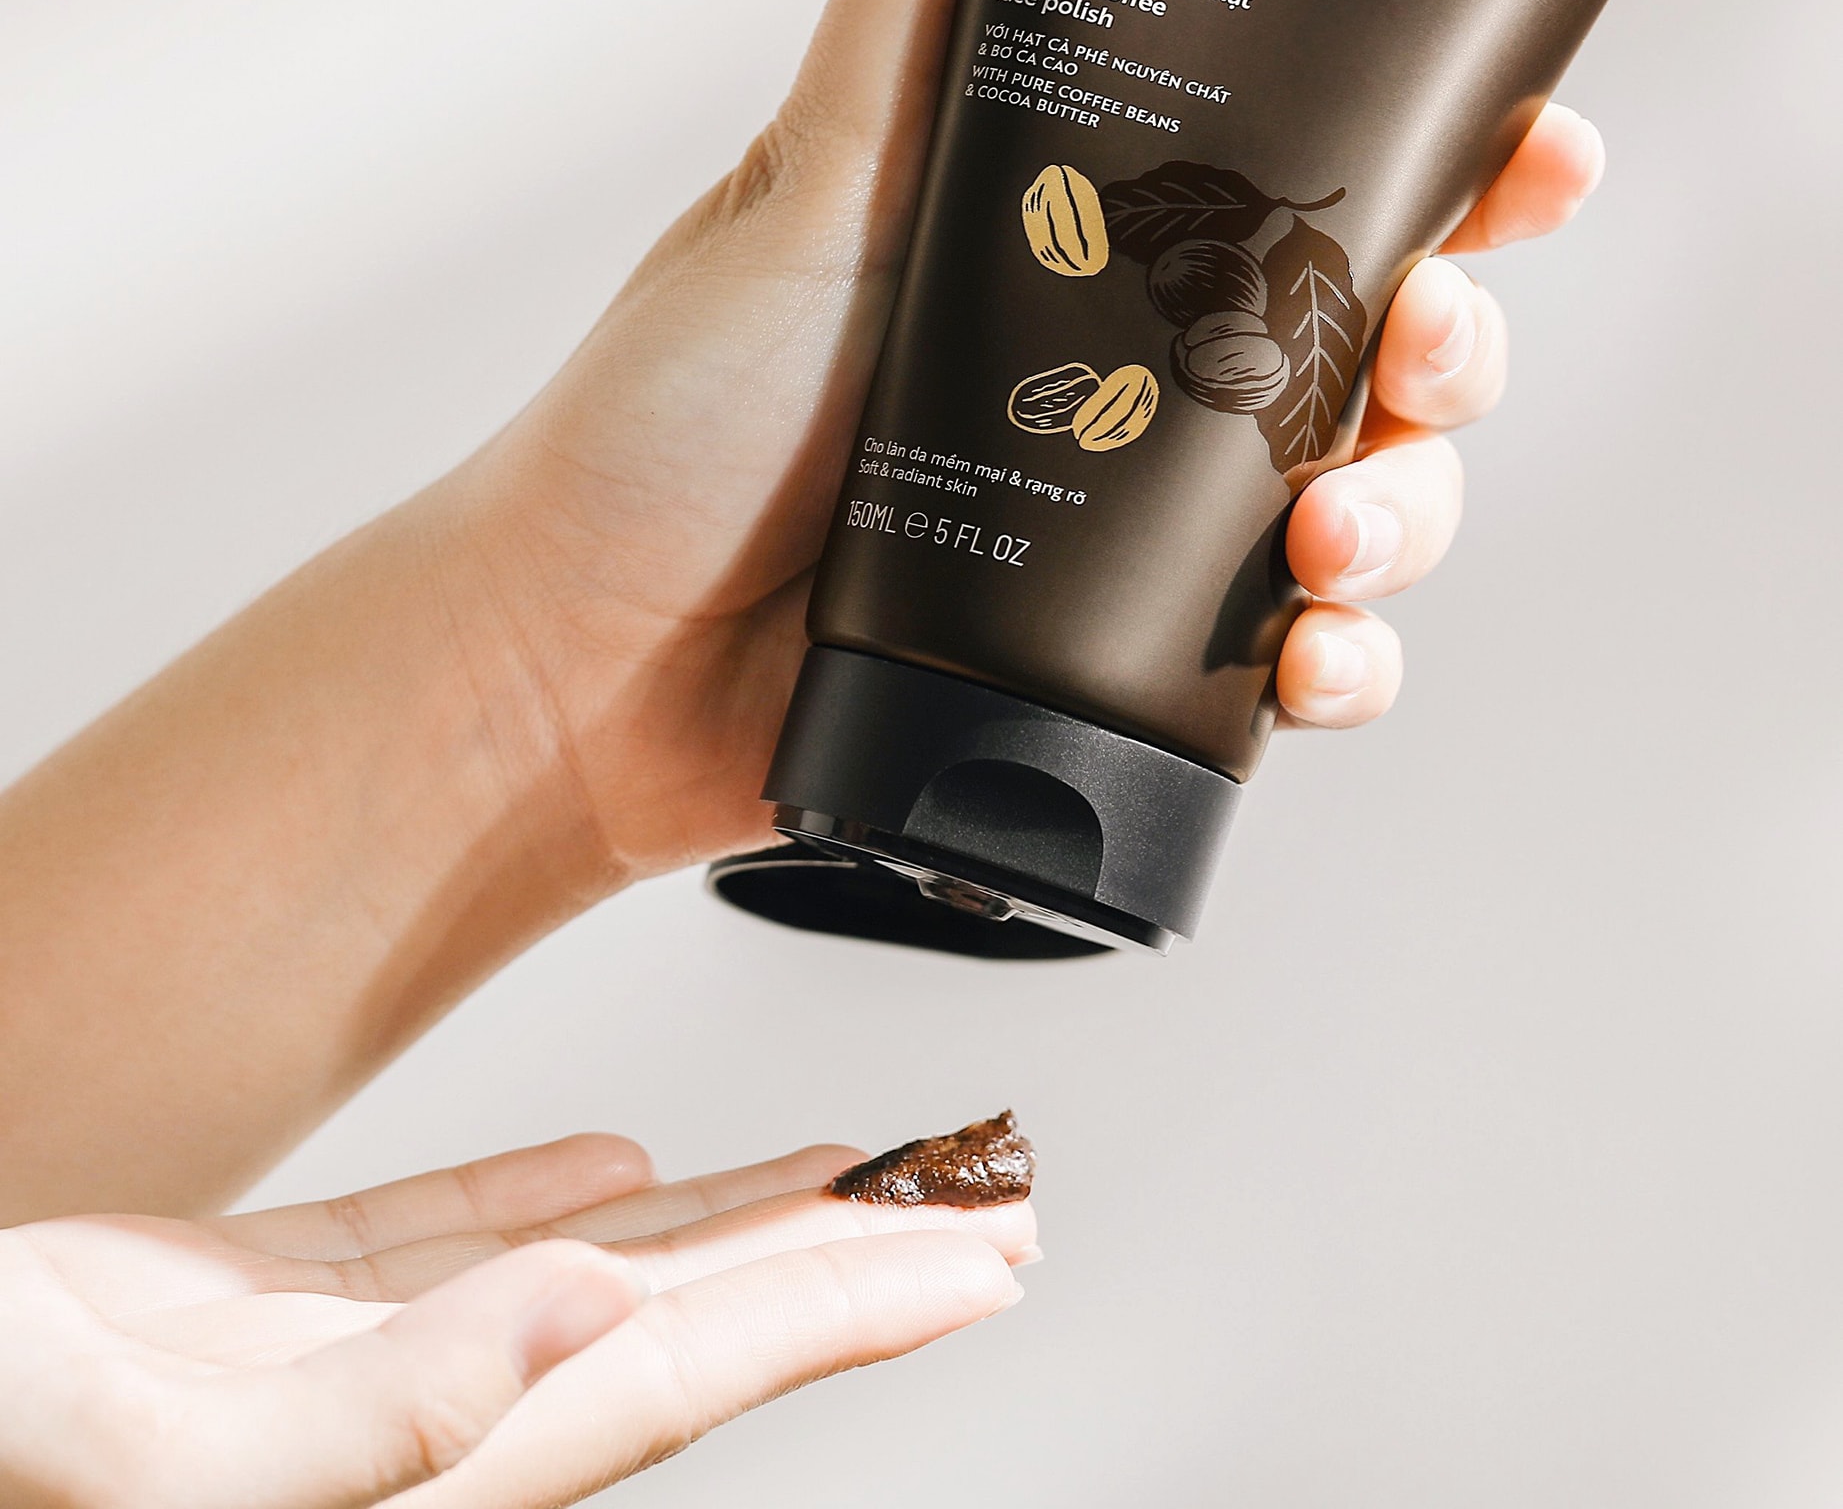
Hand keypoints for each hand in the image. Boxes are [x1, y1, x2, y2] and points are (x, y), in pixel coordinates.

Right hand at [0, 1131, 1031, 1507]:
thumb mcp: (159, 1451)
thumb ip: (391, 1408)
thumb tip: (594, 1307)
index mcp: (425, 1463)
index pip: (696, 1368)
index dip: (849, 1303)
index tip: (977, 1254)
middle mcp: (408, 1415)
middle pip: (679, 1323)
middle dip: (839, 1259)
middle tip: (974, 1206)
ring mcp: (333, 1360)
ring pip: (580, 1277)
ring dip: (723, 1217)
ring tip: (846, 1174)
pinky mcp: (250, 1310)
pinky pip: (443, 1247)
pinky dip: (540, 1197)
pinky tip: (618, 1174)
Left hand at [451, 0, 1607, 870]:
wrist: (583, 661)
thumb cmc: (667, 417)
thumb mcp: (805, 183)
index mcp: (1087, 234)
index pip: (1311, 171)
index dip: (1456, 159)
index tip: (1528, 153)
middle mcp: (1135, 370)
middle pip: (1381, 339)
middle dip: (1452, 339)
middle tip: (1421, 340)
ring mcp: (1138, 526)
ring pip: (1369, 500)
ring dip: (1409, 511)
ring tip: (1330, 531)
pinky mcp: (1123, 661)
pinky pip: (1292, 661)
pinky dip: (1338, 669)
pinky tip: (1308, 662)